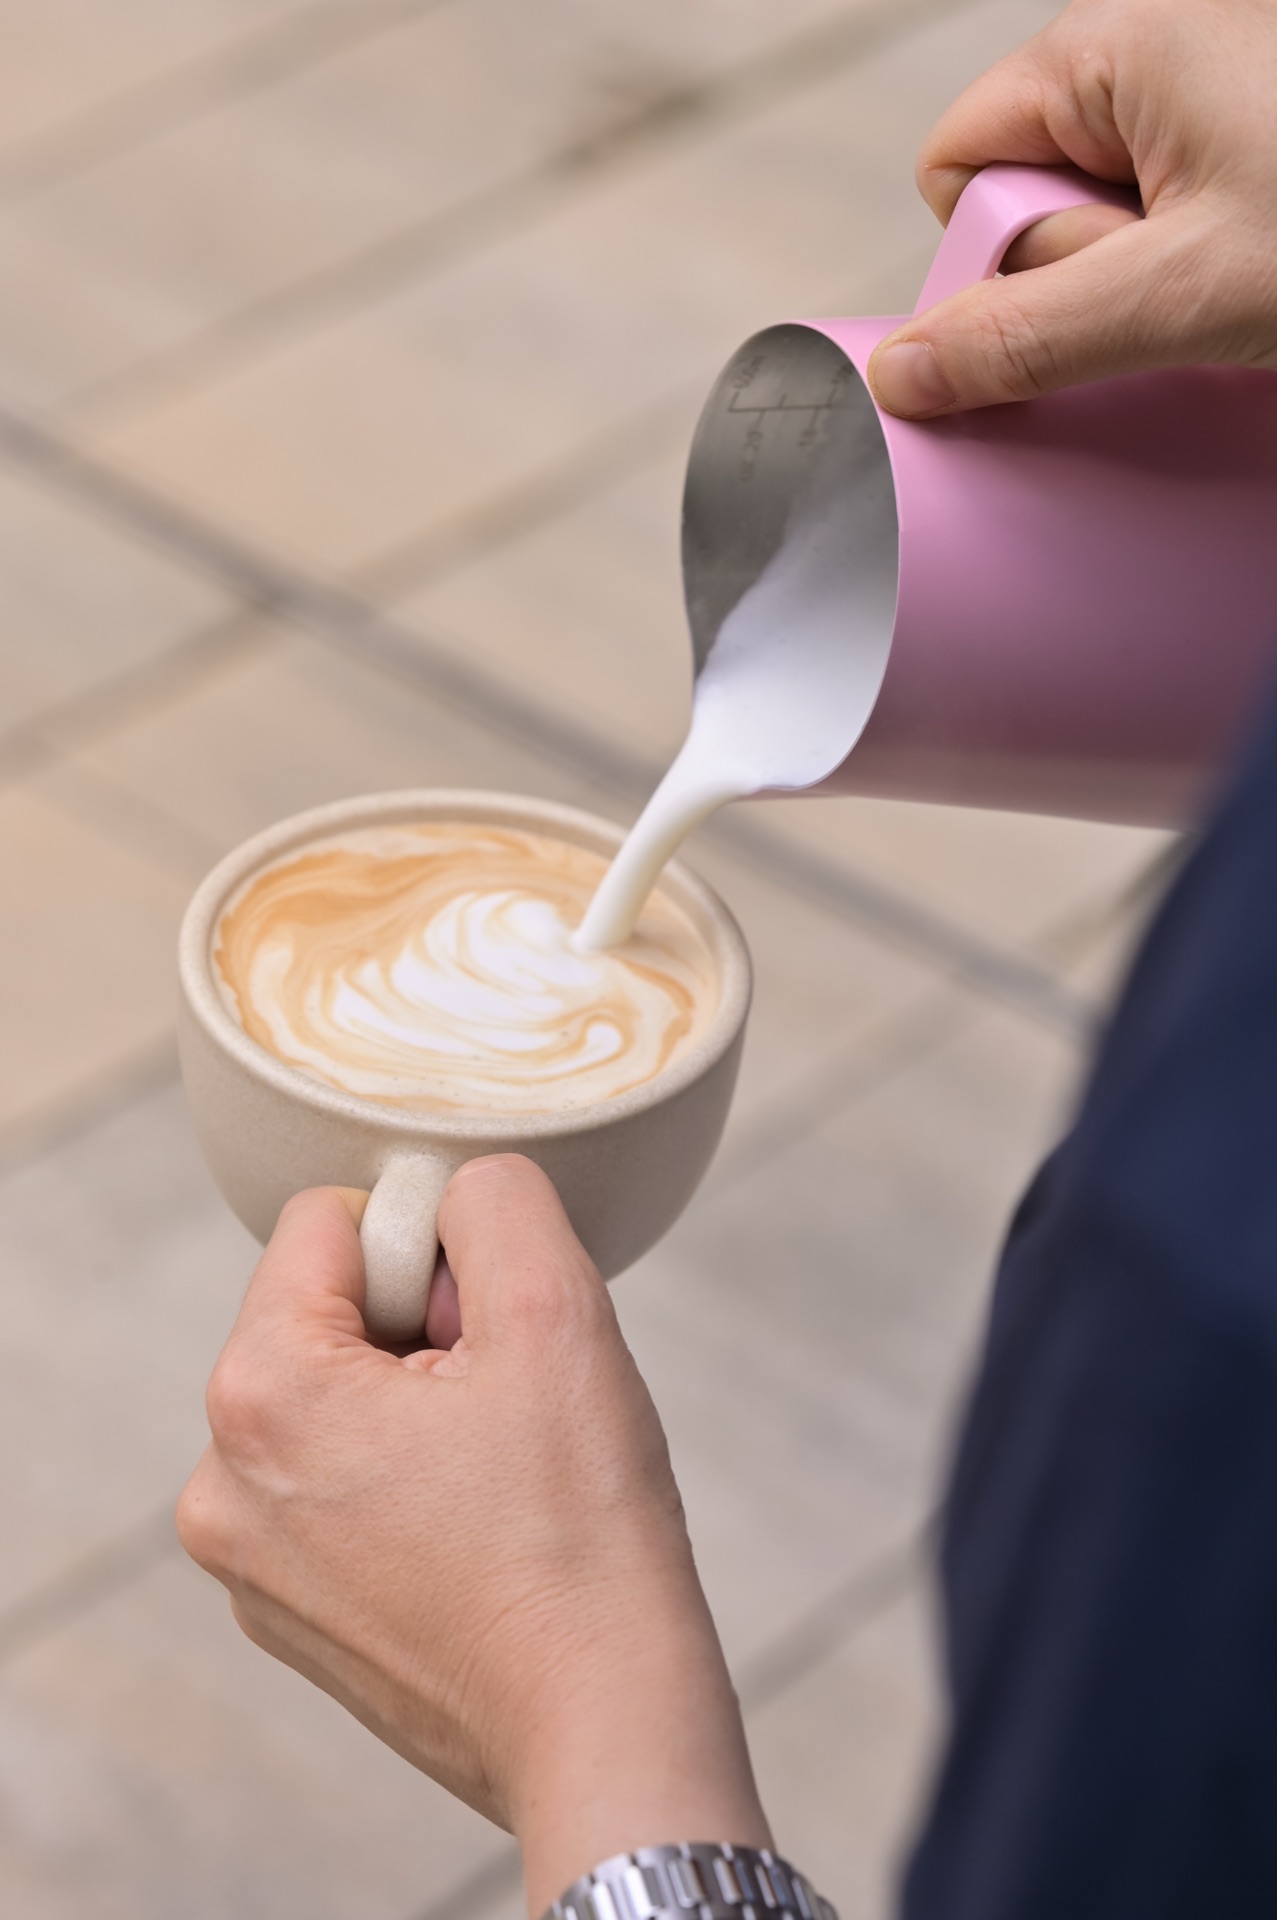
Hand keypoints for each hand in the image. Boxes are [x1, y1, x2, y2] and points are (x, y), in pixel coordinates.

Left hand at [177, 1158, 768, 1913]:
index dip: (436, 1254)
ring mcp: (249, 1562)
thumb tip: (453, 1188)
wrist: (602, 1721)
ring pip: (341, 1400)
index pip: (329, 1224)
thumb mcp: (557, 1311)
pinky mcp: (291, 1615)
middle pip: (332, 1314)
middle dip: (427, 1334)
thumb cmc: (579, 1533)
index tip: (493, 1335)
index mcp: (261, 1392)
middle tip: (508, 1410)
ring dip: (420, 1408)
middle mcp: (220, 1480)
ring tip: (499, 1478)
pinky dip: (408, 1484)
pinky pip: (341, 1487)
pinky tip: (480, 1532)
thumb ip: (493, 1199)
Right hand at [869, 0, 1276, 416]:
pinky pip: (1167, 240)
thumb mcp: (1178, 292)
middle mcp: (1150, 54)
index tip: (1080, 300)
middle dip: (1090, 277)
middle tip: (1183, 289)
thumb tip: (903, 372)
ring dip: (1153, 291)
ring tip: (1239, 284)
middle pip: (1029, 204)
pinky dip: (1197, 284)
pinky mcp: (1243, 154)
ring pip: (1104, 236)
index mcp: (1111, 42)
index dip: (992, 260)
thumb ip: (1027, 337)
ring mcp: (1204, 103)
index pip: (958, 166)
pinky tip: (1251, 292)